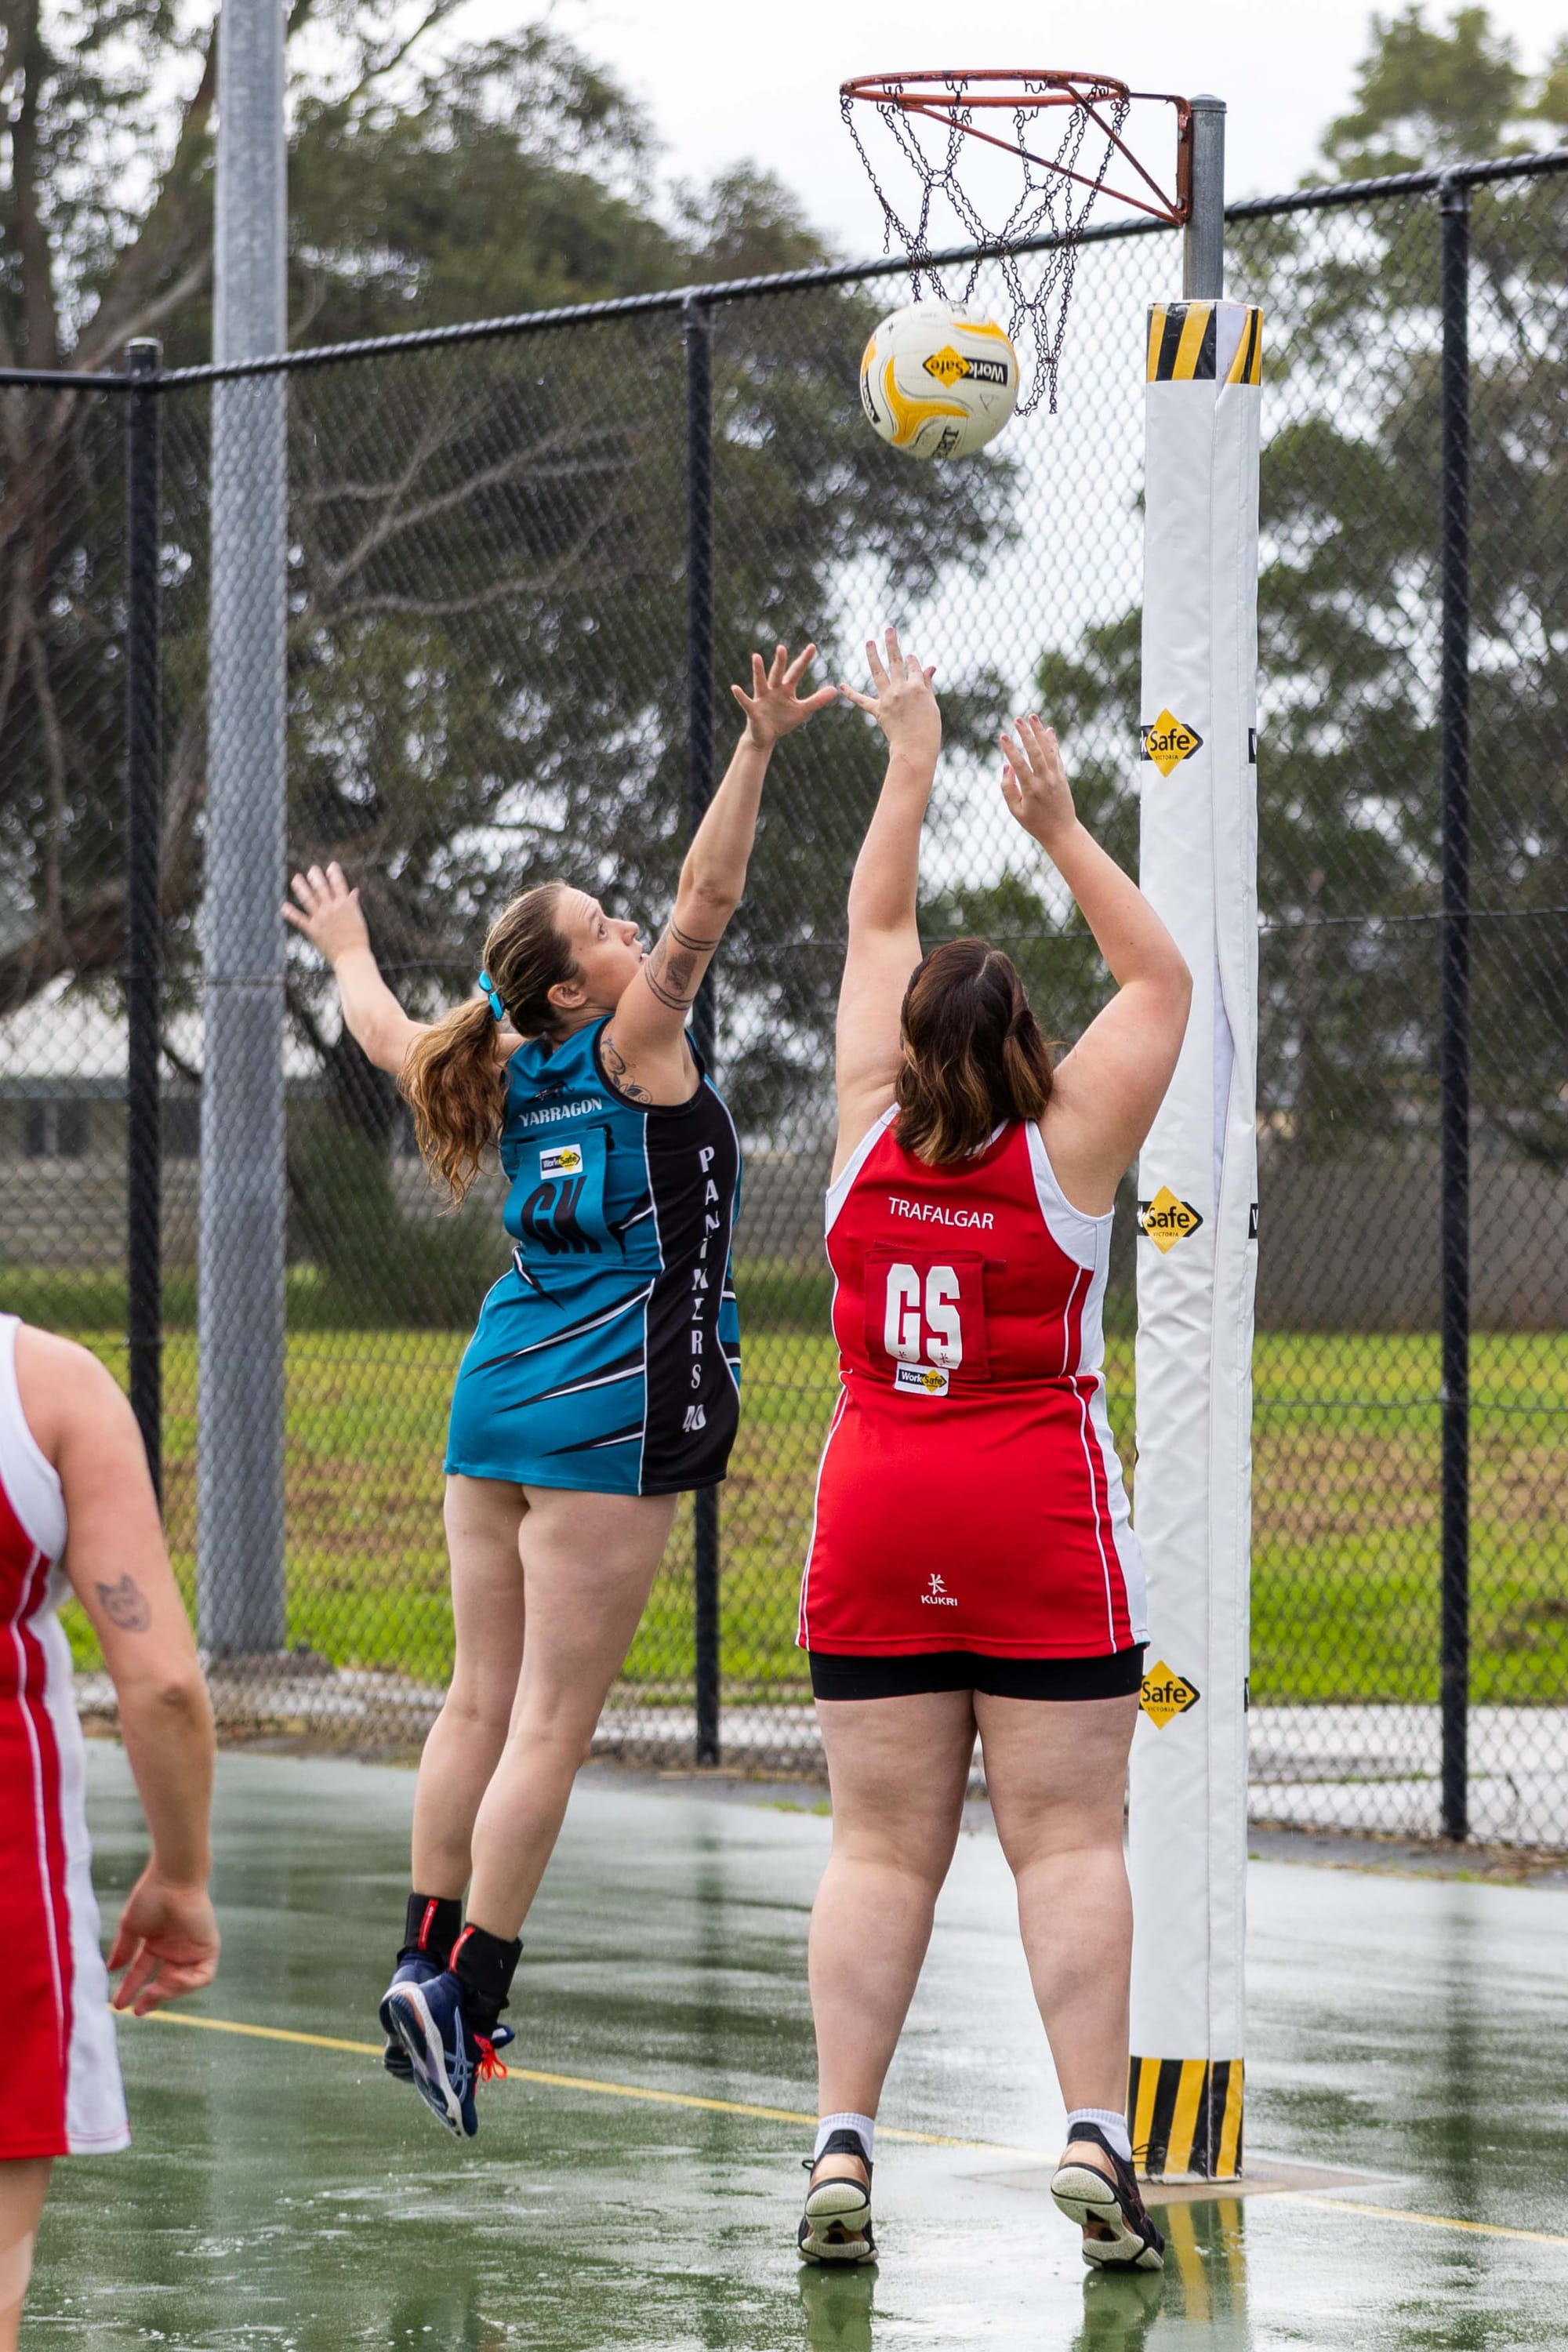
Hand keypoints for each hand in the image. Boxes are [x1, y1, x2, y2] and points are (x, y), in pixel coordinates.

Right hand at [108, 1867, 219, 2016]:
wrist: (172, 1880)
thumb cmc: (151, 1896)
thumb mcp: (131, 1927)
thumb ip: (123, 1950)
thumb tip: (110, 1970)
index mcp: (156, 1943)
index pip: (142, 1973)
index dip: (130, 1989)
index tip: (118, 2005)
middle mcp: (174, 1949)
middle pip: (163, 1983)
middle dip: (151, 1999)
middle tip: (138, 2010)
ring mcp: (191, 1949)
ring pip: (183, 1984)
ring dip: (169, 1991)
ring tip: (154, 1990)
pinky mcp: (208, 1948)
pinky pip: (203, 1976)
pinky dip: (188, 1983)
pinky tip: (173, 1978)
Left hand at [282, 862, 370, 964]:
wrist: (352, 957)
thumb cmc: (358, 939)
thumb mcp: (358, 919)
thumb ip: (353, 904)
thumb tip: (354, 891)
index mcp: (345, 905)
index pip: (339, 884)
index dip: (334, 874)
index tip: (331, 866)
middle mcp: (332, 909)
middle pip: (322, 888)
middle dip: (316, 877)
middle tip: (311, 870)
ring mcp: (321, 919)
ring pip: (308, 899)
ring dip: (301, 888)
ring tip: (295, 879)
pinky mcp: (313, 930)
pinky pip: (299, 919)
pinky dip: (291, 913)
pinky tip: (284, 906)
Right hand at [731, 642, 837, 746]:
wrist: (766, 737)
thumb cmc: (782, 721)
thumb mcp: (801, 711)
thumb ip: (817, 700)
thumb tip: (834, 690)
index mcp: (786, 689)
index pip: (796, 671)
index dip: (804, 660)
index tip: (812, 646)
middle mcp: (773, 690)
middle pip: (778, 674)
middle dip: (780, 662)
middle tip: (782, 648)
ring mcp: (762, 699)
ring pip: (760, 682)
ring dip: (758, 671)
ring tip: (756, 657)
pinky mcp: (753, 710)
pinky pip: (746, 702)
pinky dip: (740, 695)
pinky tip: (735, 688)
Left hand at [838, 627, 939, 762]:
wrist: (915, 749)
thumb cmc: (929, 728)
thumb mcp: (932, 704)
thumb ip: (926, 685)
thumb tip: (929, 667)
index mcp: (917, 686)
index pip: (913, 666)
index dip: (912, 661)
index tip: (910, 658)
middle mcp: (902, 689)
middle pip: (895, 661)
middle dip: (892, 643)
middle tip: (888, 629)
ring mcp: (888, 699)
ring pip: (878, 672)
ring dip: (872, 656)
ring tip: (868, 642)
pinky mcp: (878, 711)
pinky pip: (862, 701)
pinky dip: (851, 694)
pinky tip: (842, 685)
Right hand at [1000, 716, 1076, 851]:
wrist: (1061, 831)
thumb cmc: (1035, 823)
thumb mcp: (1015, 811)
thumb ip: (1008, 789)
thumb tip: (1006, 766)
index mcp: (1031, 790)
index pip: (1019, 764)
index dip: (1010, 749)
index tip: (1002, 736)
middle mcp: (1045, 780)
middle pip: (1035, 752)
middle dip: (1026, 734)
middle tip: (1017, 719)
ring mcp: (1056, 777)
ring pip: (1047, 750)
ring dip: (1040, 732)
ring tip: (1032, 716)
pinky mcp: (1062, 777)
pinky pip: (1056, 755)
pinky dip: (1052, 742)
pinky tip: (1048, 730)